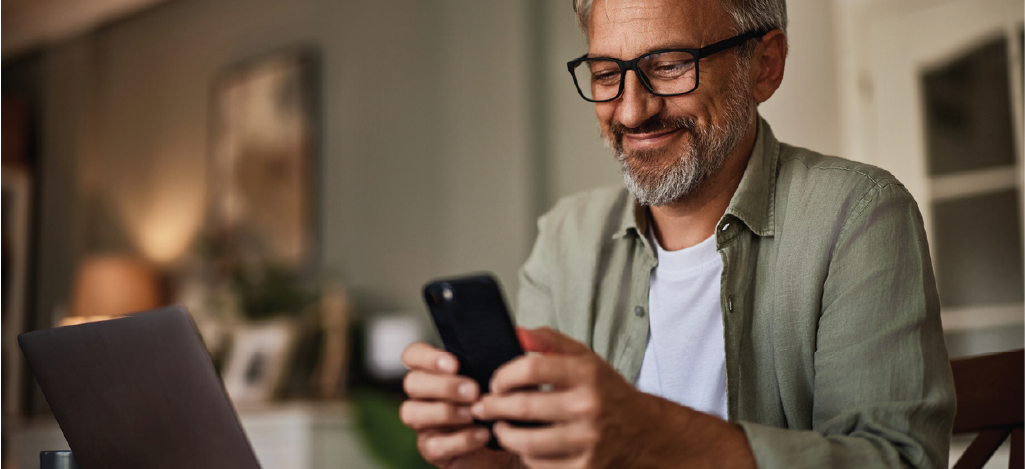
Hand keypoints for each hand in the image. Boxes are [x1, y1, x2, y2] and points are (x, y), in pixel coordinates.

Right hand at [399, 342, 518, 468]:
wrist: (510, 441)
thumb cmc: (501, 404)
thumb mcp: (503, 380)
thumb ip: (503, 359)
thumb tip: (518, 336)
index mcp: (435, 372)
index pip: (413, 355)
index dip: (428, 357)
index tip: (455, 364)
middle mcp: (423, 395)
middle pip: (412, 382)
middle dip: (443, 386)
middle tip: (473, 391)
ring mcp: (424, 423)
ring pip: (411, 412)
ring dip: (445, 411)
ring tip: (474, 413)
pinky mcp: (432, 449)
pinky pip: (433, 445)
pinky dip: (459, 440)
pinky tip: (482, 434)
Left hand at [472, 328, 755, 468]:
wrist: (644, 432)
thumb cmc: (607, 392)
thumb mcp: (586, 359)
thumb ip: (549, 342)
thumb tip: (514, 331)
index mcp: (586, 373)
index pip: (532, 368)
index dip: (504, 376)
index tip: (495, 382)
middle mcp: (589, 405)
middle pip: (524, 407)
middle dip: (493, 407)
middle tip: (482, 406)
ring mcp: (588, 439)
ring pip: (528, 442)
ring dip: (504, 435)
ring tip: (498, 427)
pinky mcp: (585, 466)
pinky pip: (541, 465)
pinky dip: (525, 456)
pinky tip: (522, 447)